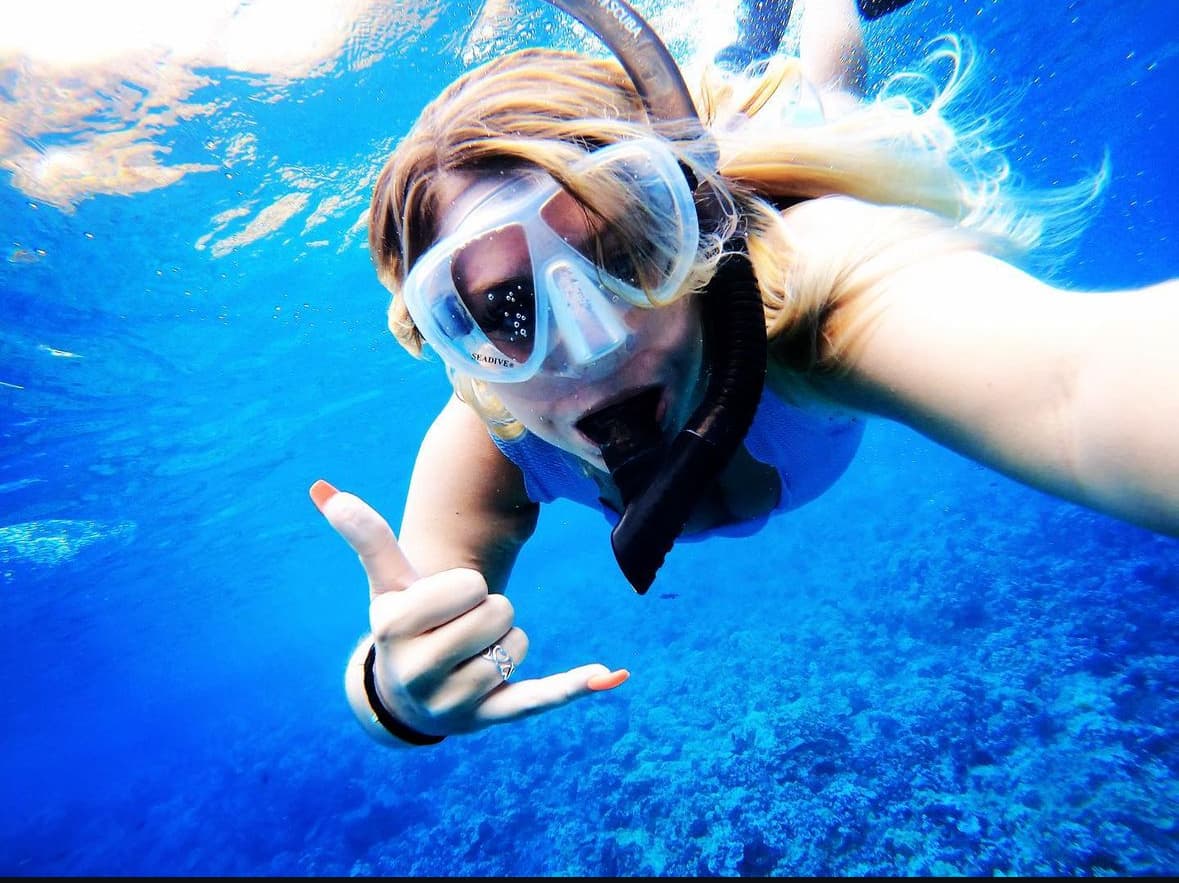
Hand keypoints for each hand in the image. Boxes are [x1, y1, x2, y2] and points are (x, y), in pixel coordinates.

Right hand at [310, 479, 628, 741]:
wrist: (407, 695)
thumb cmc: (401, 625)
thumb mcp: (385, 583)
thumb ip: (366, 536)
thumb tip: (324, 489)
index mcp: (394, 631)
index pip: (468, 584)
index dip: (464, 587)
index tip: (442, 605)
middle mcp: (420, 674)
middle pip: (499, 612)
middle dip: (488, 611)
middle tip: (460, 630)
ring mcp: (457, 703)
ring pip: (517, 646)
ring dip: (505, 642)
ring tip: (471, 656)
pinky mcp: (493, 719)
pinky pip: (538, 699)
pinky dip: (571, 686)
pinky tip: (606, 672)